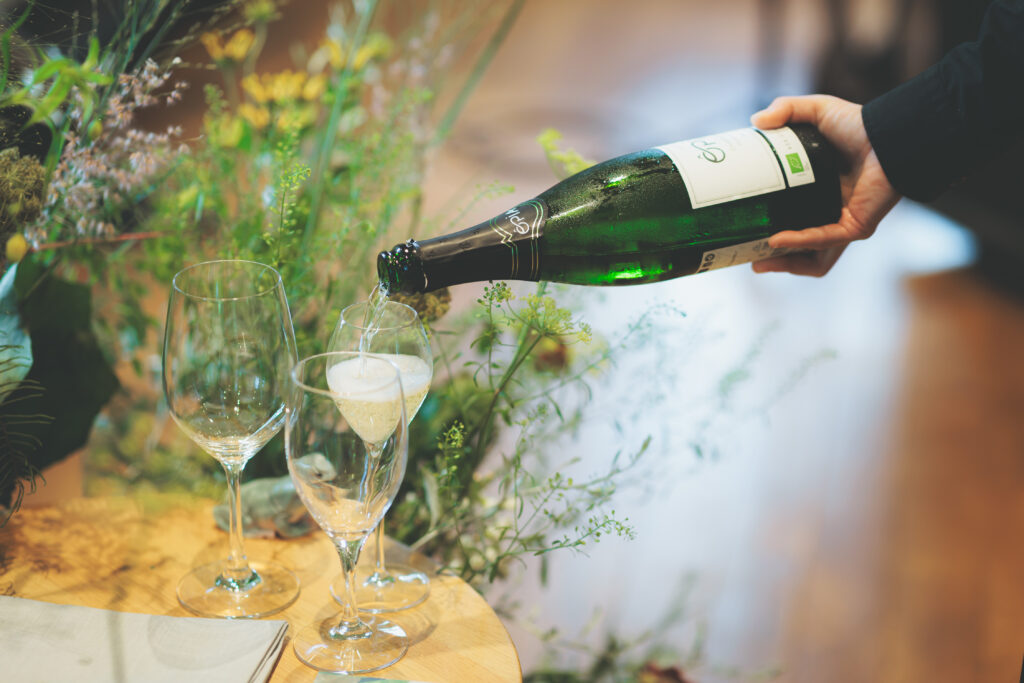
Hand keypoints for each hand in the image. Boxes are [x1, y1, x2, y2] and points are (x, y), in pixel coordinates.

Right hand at [749, 95, 900, 275]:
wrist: (890, 133)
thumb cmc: (861, 124)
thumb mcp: (818, 111)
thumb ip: (787, 109)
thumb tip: (755, 121)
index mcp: (820, 194)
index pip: (792, 220)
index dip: (770, 229)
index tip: (744, 229)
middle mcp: (832, 213)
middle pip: (802, 249)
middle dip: (775, 260)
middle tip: (748, 255)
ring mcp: (844, 224)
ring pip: (814, 258)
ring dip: (786, 263)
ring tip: (759, 260)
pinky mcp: (855, 227)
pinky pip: (823, 239)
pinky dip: (799, 242)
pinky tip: (777, 240)